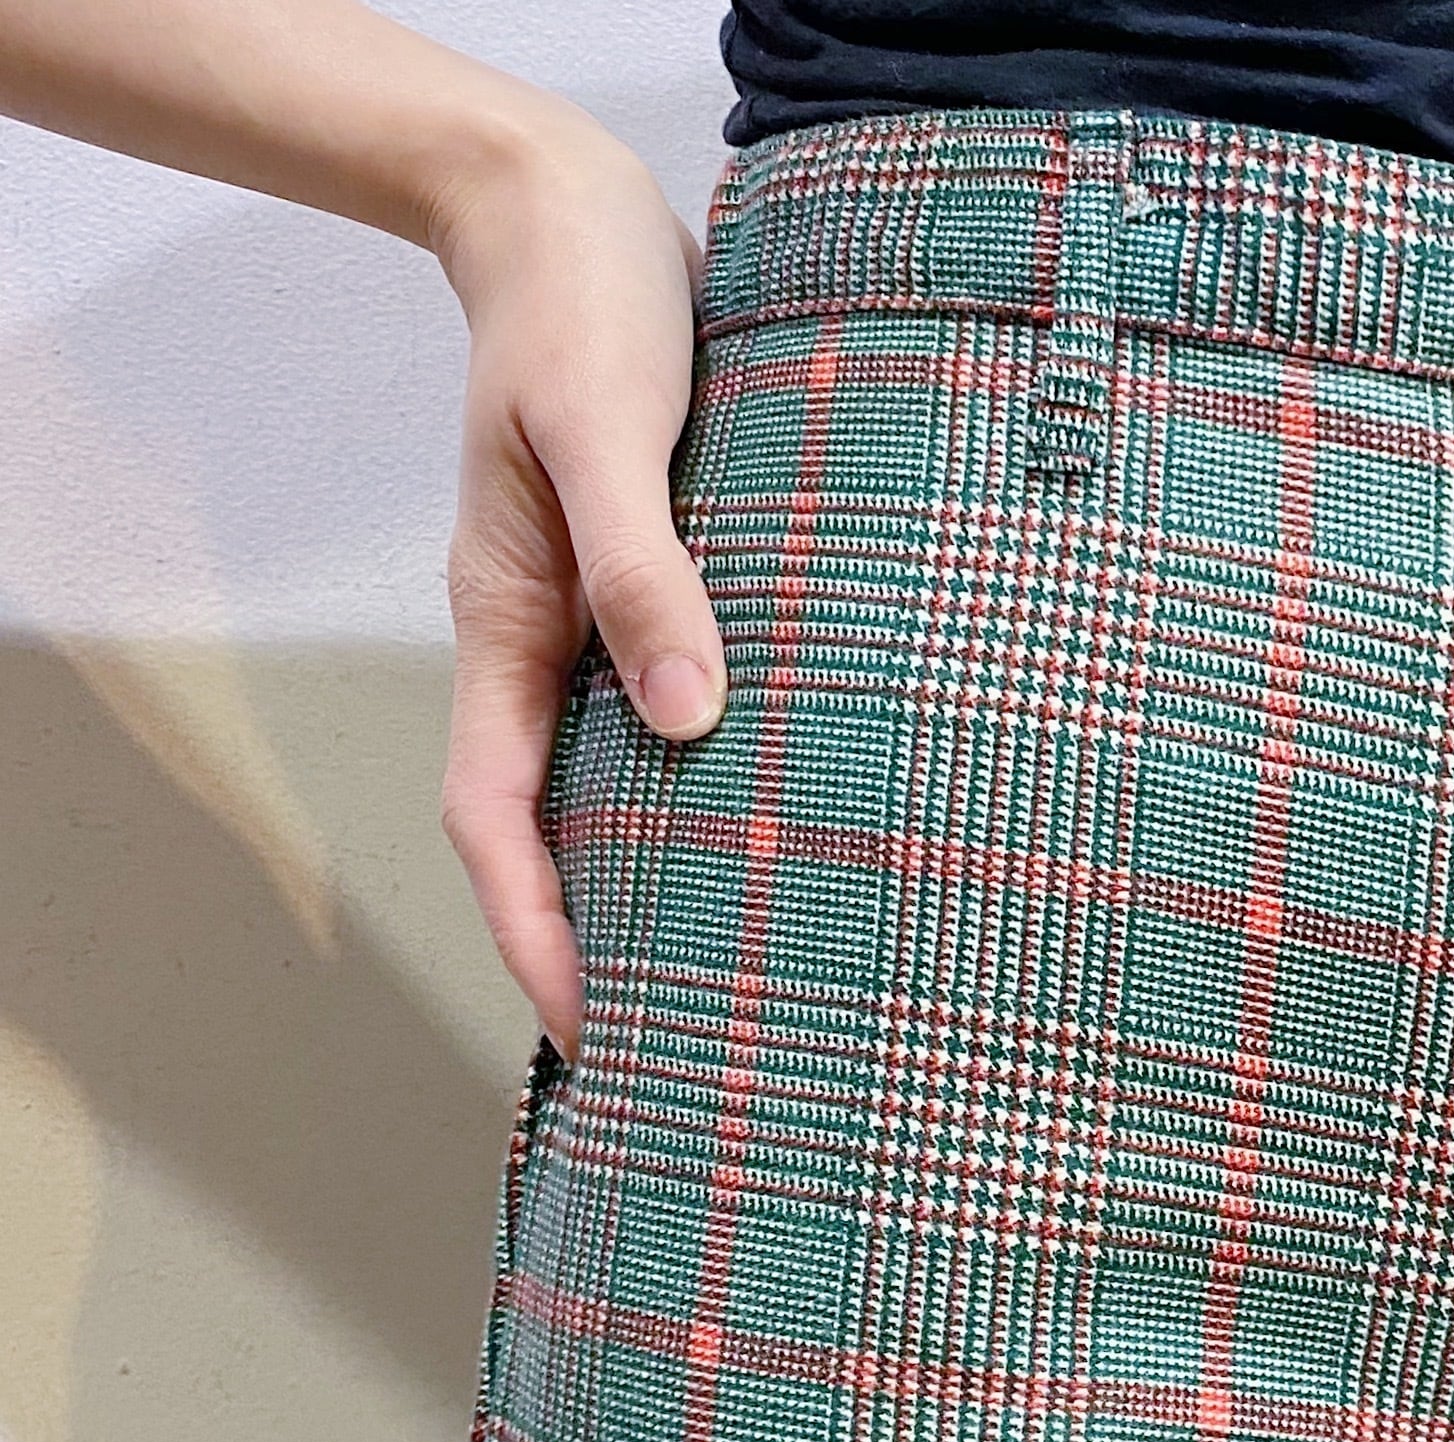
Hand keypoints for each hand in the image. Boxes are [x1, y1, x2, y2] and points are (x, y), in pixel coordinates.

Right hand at [427, 112, 727, 1058]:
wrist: (569, 212)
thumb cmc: (582, 310)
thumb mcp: (604, 435)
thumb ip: (641, 572)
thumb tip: (689, 719)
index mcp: (507, 630)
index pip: (500, 824)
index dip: (537, 933)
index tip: (587, 1028)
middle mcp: (547, 648)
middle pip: (556, 831)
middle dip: (594, 940)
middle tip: (674, 1042)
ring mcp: (598, 625)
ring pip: (617, 780)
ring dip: (658, 873)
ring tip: (734, 970)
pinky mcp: (657, 591)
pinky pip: (672, 715)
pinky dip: (709, 783)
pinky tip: (777, 824)